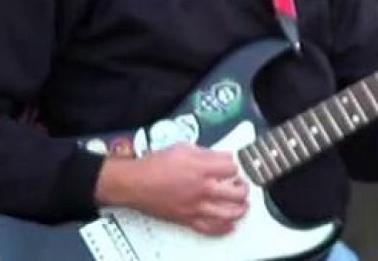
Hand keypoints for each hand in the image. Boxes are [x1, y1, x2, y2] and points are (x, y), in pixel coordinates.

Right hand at [96, 144, 248, 235]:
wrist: (134, 183)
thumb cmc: (154, 165)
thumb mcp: (183, 148)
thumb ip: (206, 153)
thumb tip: (222, 156)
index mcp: (201, 168)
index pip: (232, 168)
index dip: (233, 166)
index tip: (230, 167)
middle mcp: (201, 189)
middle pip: (236, 192)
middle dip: (243, 188)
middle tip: (240, 185)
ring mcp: (196, 206)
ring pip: (229, 213)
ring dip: (240, 208)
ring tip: (241, 203)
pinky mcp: (187, 219)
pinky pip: (211, 228)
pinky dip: (224, 227)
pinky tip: (229, 223)